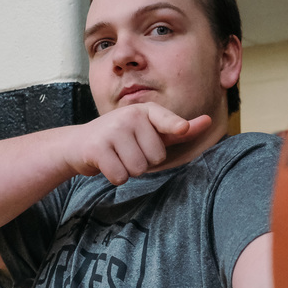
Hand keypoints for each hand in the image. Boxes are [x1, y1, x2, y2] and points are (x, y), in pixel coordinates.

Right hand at [66, 102, 212, 184]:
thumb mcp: (149, 131)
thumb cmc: (121, 138)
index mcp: (145, 111)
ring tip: (117, 156)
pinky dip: (115, 177)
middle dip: (144, 161)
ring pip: (139, 168)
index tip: (183, 127)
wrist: (78, 144)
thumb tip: (208, 121)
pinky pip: (121, 176)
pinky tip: (107, 164)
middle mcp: (129, 116)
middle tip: (127, 151)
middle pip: (156, 157)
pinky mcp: (98, 148)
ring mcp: (112, 130)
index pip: (165, 120)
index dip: (176, 126)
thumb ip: (177, 129)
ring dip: (129, 170)